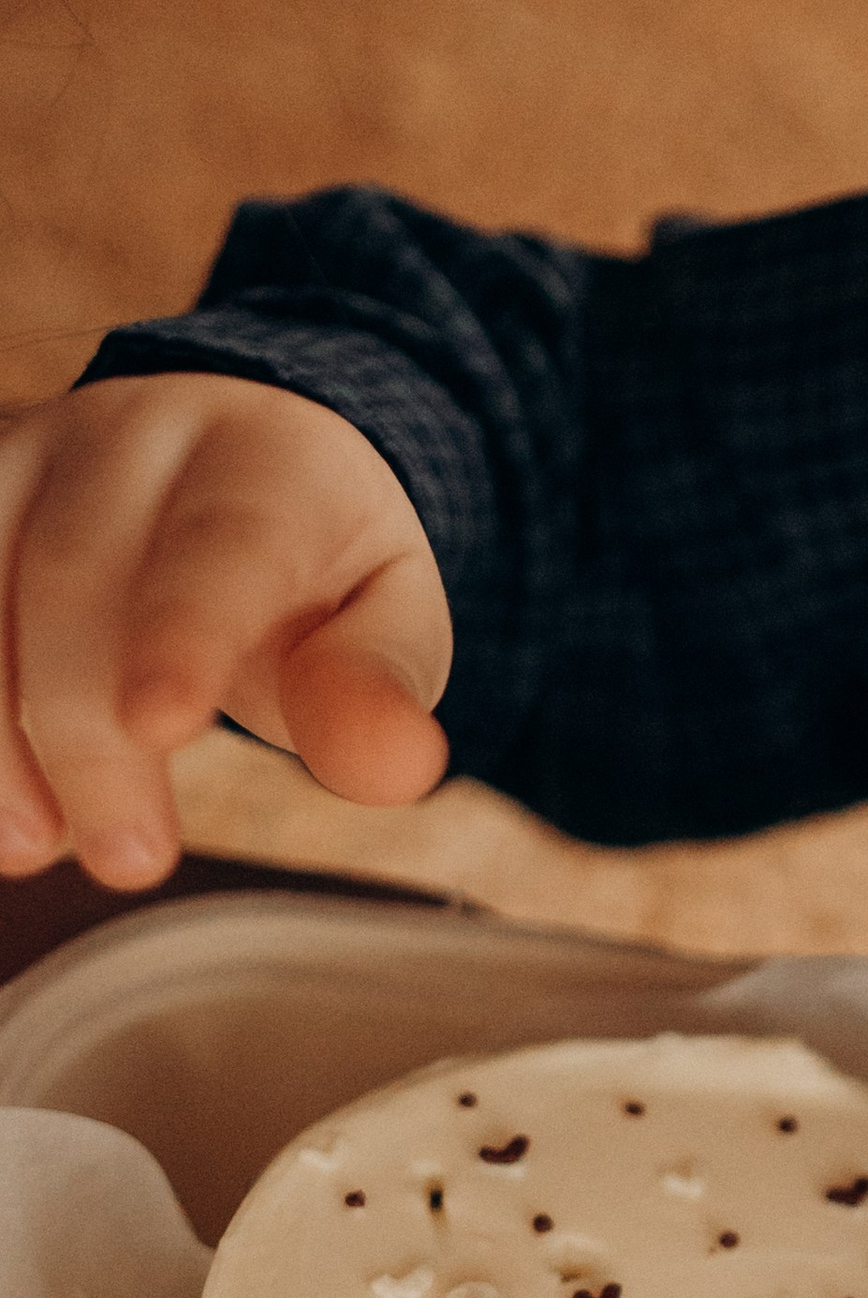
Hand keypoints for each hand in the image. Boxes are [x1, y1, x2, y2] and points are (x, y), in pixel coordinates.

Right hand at [0, 372, 452, 888]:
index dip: (183, 632)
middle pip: (79, 578)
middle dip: (87, 733)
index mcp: (267, 460)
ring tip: (32, 846)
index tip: (161, 727)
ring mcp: (25, 455)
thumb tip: (399, 770)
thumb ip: (375, 689)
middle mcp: (130, 435)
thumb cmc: (317, 571)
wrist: (238, 463)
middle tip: (130, 861)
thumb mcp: (383, 622)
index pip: (222, 545)